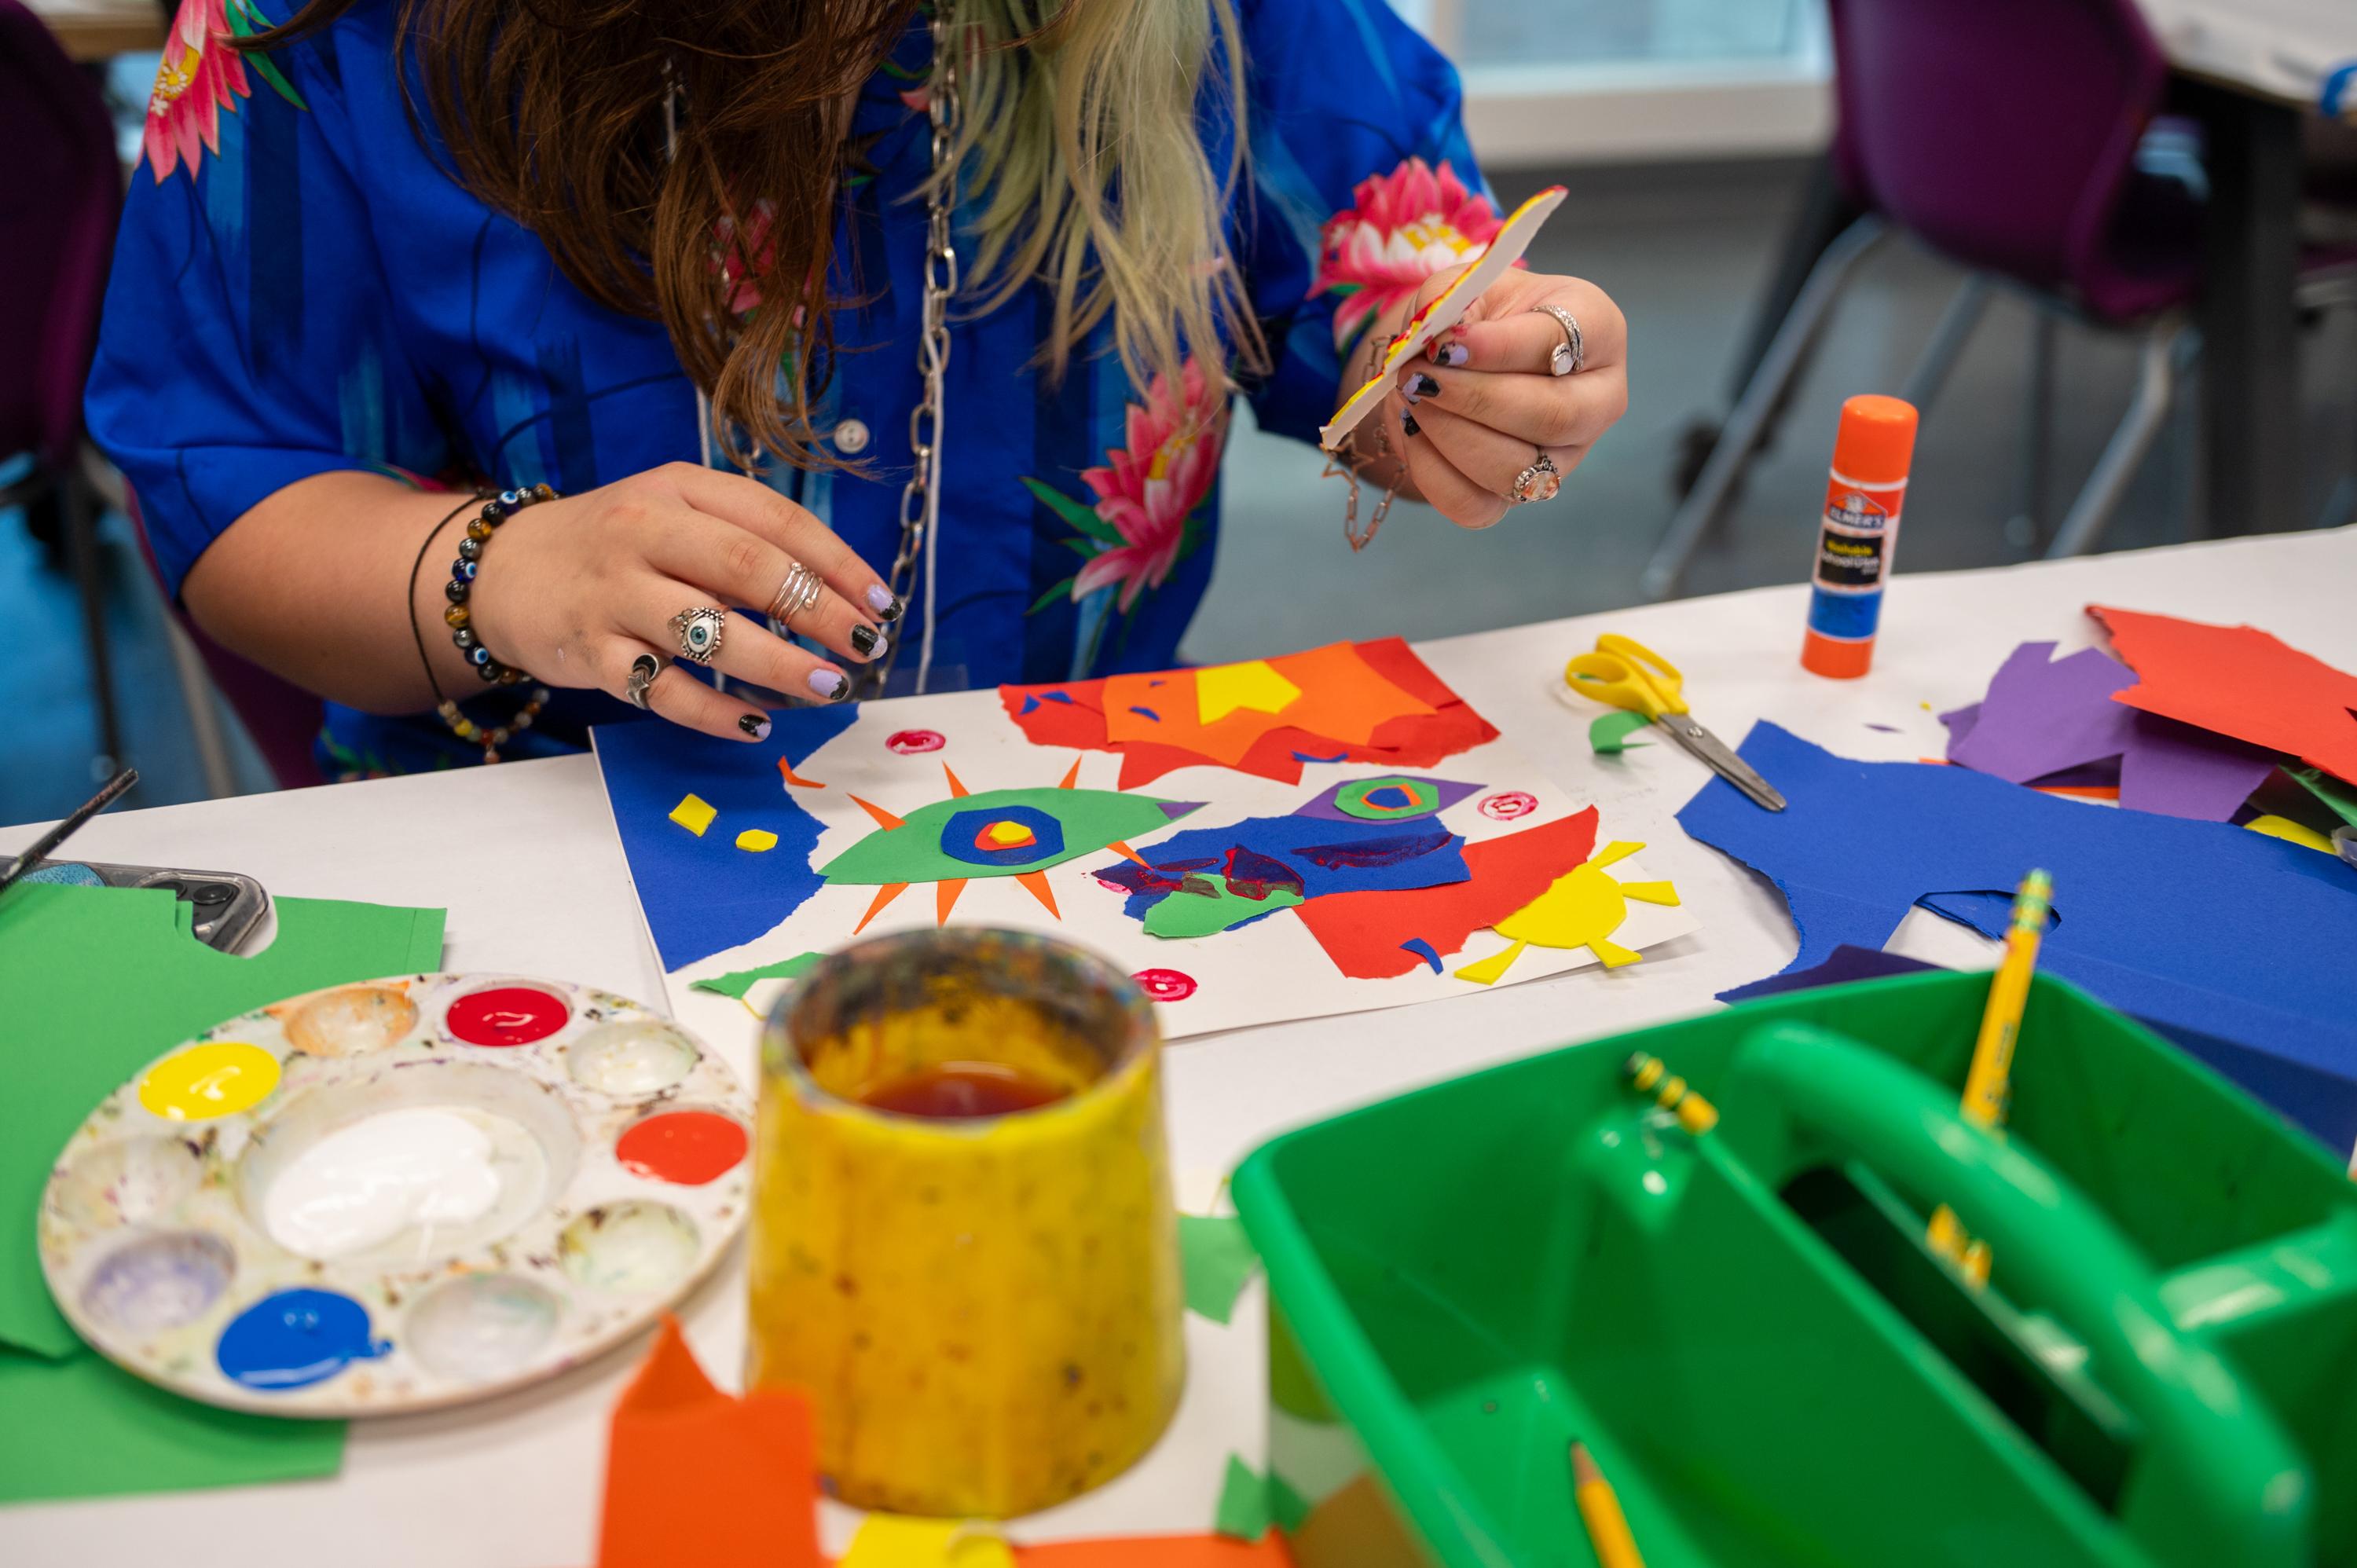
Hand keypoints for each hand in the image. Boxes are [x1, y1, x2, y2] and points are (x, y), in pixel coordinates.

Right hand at [464, 462, 899, 739]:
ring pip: (708, 632)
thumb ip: (744, 538)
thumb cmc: (614, 545)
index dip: (836, 562)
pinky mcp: (590, 653)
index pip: (773, 519)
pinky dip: (717, 712)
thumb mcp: (673, 512)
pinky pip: (665, 690)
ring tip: (828, 687)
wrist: (502, 569)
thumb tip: (839, 594)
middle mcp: (643, 532)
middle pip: (747, 567)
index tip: (880, 603)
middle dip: (818, 611)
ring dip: (778, 664)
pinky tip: (759, 724)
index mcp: (677, 487)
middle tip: (864, 647)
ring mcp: (613, 594)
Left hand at [1371, 263, 1628, 528]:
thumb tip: (1438, 346)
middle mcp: (1598, 400)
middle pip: (1553, 416)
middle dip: (1474, 399)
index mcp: (1599, 330)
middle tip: (1419, 376)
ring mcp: (1567, 456)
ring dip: (1450, 436)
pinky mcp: (1522, 494)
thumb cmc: (1479, 318)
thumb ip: (1451, 306)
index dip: (1497, 348)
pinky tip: (1416, 432)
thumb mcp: (1464, 288)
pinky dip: (1433, 472)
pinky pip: (1476, 505)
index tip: (1443, 345)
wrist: (1463, 359)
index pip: (1560, 342)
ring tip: (1414, 398)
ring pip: (1516, 469)